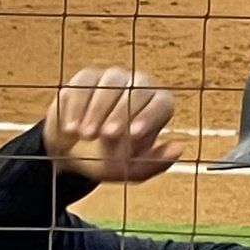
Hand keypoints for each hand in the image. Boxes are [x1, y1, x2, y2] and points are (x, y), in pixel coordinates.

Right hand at [43, 67, 182, 181]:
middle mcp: (139, 87)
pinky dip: (76, 107)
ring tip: (87, 135)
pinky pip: (83, 85)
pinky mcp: (85, 79)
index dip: (148, 117)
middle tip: (107, 136)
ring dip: (97, 110)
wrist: (74, 158)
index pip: (161, 104)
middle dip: (121, 113)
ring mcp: (112, 79)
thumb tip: (178, 149)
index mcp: (158, 107)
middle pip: (136, 91)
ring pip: (109, 84)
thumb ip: (156, 162)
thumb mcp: (133, 170)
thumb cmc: (112, 162)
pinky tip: (71, 128)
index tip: (133, 135)